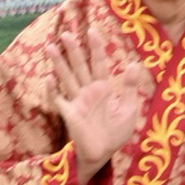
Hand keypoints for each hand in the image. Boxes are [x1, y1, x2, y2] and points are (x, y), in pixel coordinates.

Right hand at [51, 31, 149, 176]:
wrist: (104, 153)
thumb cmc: (116, 132)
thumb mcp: (130, 109)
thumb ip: (131, 88)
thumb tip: (134, 64)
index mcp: (103, 88)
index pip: (99, 63)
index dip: (96, 48)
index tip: (92, 30)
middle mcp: (88, 91)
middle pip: (80, 66)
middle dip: (73, 50)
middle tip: (66, 33)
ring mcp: (77, 101)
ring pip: (67, 78)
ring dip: (59, 63)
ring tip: (50, 47)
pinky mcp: (69, 114)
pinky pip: (59, 100)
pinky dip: (54, 90)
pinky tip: (49, 79)